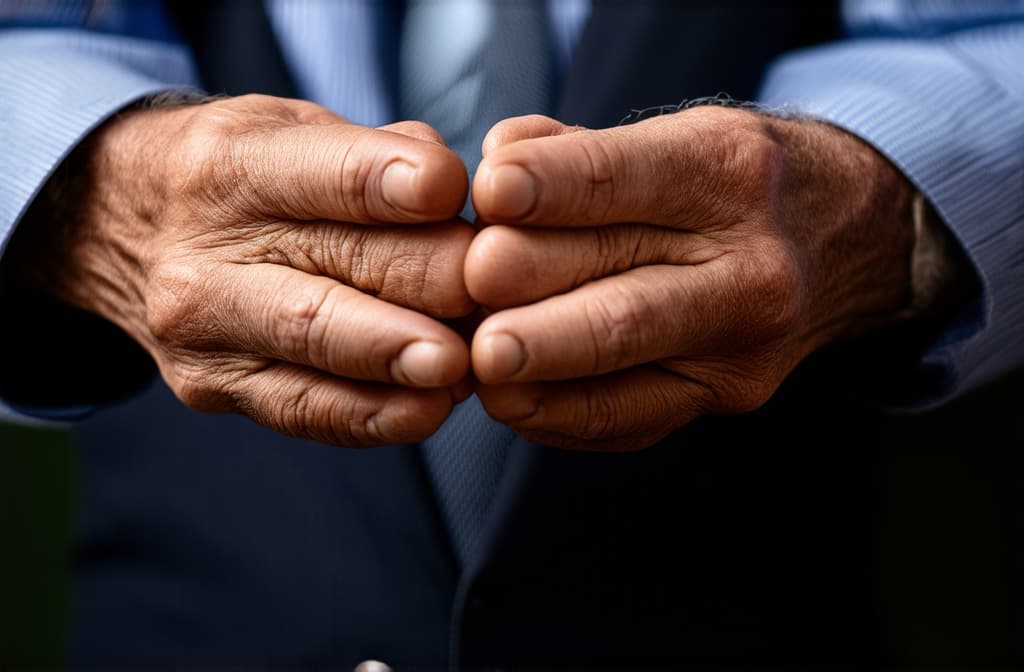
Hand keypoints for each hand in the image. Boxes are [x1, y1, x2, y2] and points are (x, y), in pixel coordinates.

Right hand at [22, 95, 475, 445]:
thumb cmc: (247, 175)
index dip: (397, 186)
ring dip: (402, 359)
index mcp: (232, 164)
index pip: (328, 176)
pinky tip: (428, 408)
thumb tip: (459, 198)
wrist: (129, 226)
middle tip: (492, 292)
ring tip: (463, 364)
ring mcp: (204, 328)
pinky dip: (375, 415)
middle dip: (429, 280)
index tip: (454, 194)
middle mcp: (206, 250)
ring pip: (317, 344)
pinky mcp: (214, 387)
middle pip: (338, 266)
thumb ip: (382, 155)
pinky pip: (305, 411)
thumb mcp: (296, 131)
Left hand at [466, 109, 915, 449]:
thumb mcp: (674, 135)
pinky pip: (631, 418)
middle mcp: (748, 264)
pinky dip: (560, 415)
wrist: (843, 237)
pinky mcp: (729, 395)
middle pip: (621, 293)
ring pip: (625, 364)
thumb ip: (576, 149)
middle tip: (465, 292)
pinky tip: (514, 400)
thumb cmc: (732, 182)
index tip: (489, 192)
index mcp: (727, 171)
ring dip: (539, 369)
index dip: (550, 188)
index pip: (624, 180)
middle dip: (529, 297)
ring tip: (478, 365)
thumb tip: (495, 163)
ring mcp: (744, 343)